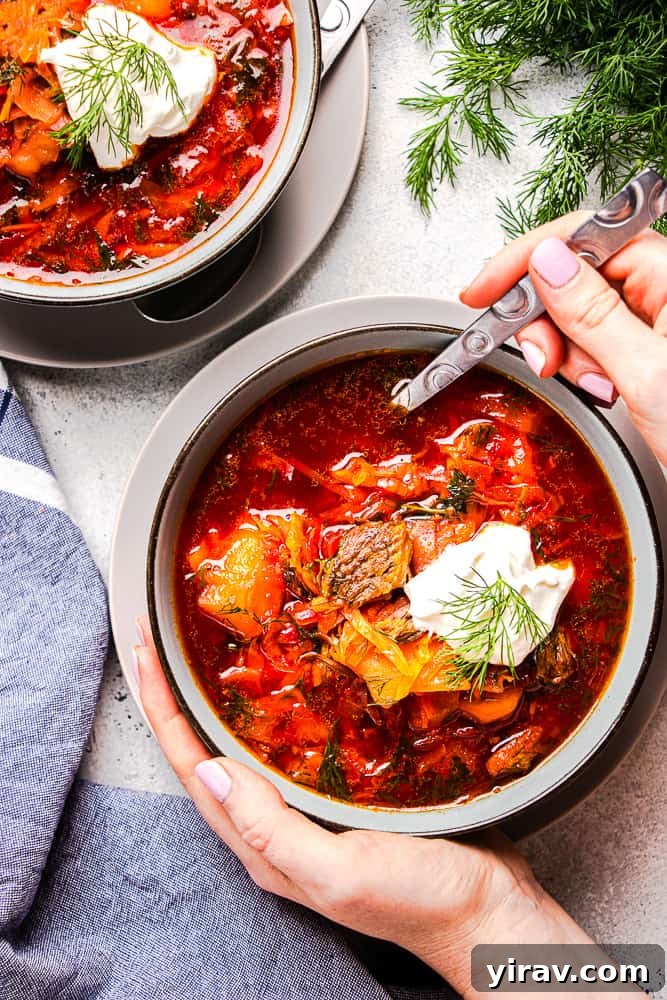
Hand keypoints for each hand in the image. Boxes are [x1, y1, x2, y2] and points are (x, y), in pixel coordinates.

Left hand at [133, 617, 591, 998]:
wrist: (486, 912)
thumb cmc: (418, 901)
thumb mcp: (340, 874)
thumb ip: (272, 832)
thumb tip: (211, 774)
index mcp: (264, 848)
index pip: (195, 771)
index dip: (164, 715)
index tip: (144, 659)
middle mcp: (276, 829)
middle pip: (208, 756)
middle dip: (176, 702)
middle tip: (156, 644)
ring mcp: (309, 812)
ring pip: (246, 748)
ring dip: (215, 704)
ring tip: (199, 657)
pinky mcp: (344, 795)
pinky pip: (292, 746)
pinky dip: (272, 712)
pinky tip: (283, 687)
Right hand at [461, 216, 666, 465]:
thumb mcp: (647, 374)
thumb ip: (593, 314)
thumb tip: (548, 262)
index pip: (586, 236)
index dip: (528, 258)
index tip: (485, 290)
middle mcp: (666, 288)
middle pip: (577, 272)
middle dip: (547, 316)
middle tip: (542, 358)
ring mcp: (658, 317)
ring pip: (581, 309)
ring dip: (569, 349)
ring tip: (593, 384)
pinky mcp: (649, 345)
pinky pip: (598, 339)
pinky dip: (586, 365)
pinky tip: (603, 388)